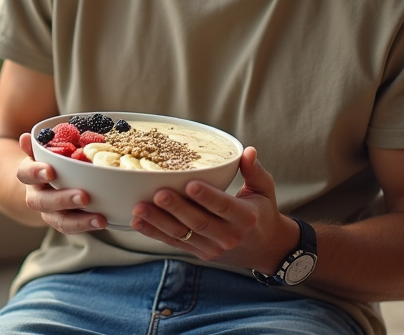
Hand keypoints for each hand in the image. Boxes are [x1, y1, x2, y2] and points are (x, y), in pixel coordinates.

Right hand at [15, 133, 107, 233]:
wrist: (42, 185)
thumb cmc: (47, 161)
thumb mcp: (42, 151)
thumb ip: (38, 145)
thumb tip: (26, 137)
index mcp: (29, 175)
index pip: (25, 173)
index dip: (36, 173)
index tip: (50, 171)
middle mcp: (36, 196)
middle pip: (43, 201)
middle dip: (63, 200)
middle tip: (84, 196)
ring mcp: (49, 212)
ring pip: (59, 220)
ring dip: (79, 221)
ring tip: (99, 218)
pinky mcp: (62, 222)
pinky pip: (71, 227)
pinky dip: (87, 226)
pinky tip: (102, 221)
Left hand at [128, 146, 297, 272]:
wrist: (264, 249)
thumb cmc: (262, 212)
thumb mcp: (264, 190)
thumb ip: (255, 171)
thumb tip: (248, 151)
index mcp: (246, 217)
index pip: (224, 206)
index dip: (207, 197)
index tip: (190, 184)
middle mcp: (229, 235)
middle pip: (199, 222)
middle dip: (177, 208)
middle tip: (158, 194)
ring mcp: (213, 247)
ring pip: (183, 235)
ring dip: (159, 222)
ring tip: (139, 208)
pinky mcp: (200, 253)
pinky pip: (174, 243)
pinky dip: (155, 233)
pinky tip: (138, 222)